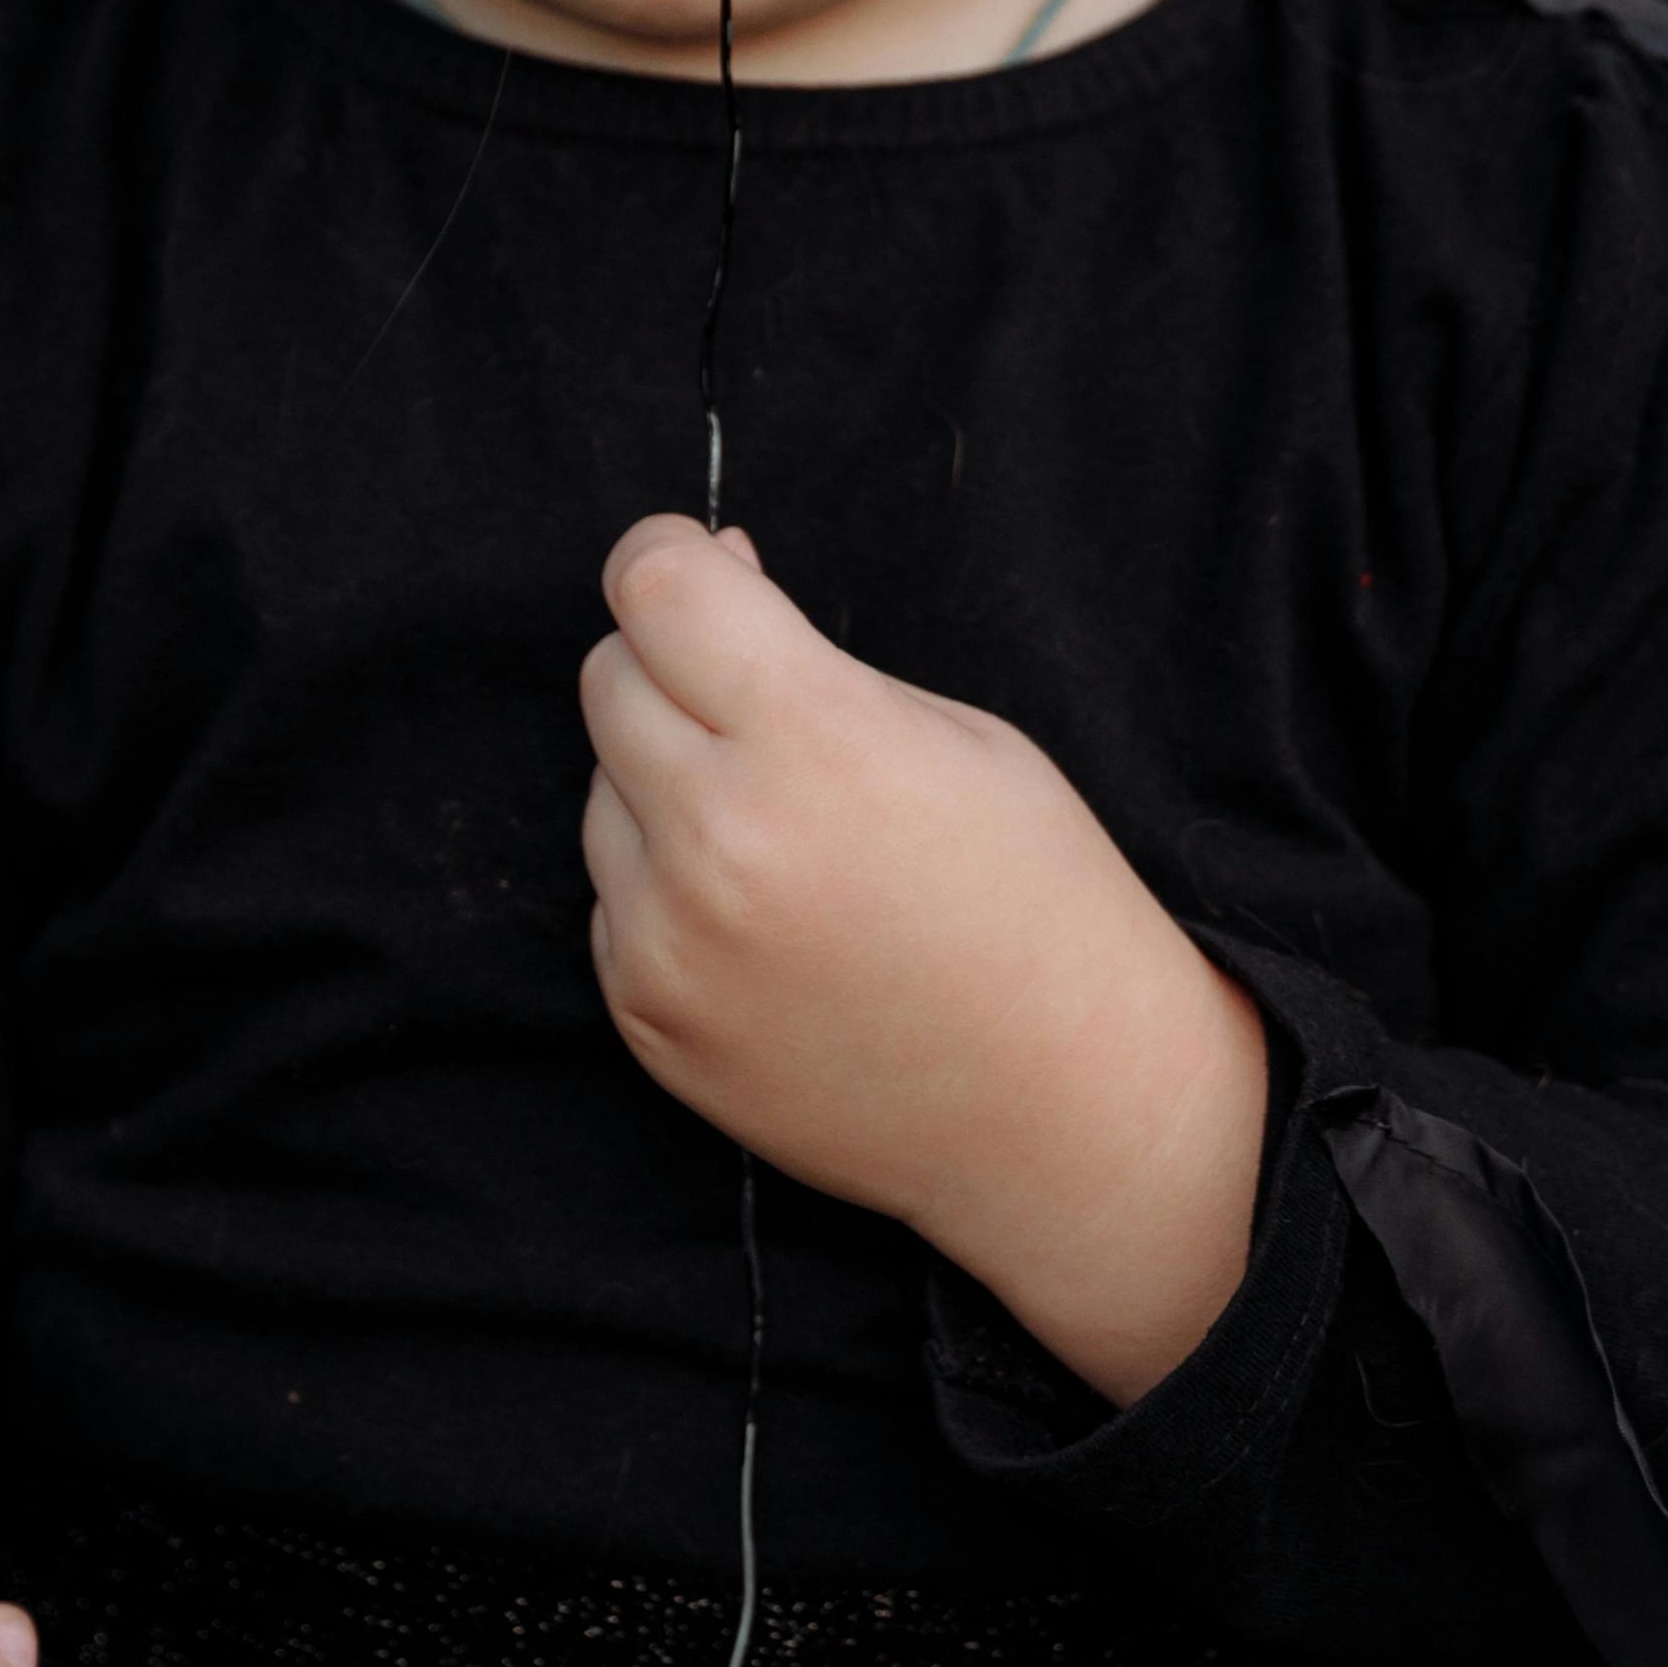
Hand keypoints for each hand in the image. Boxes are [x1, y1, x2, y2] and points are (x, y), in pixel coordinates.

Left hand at [578, 520, 1269, 1404]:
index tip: (701, 570)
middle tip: (760, 708)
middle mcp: (721, 839)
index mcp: (814, 740)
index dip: (670, 558)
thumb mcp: (957, 735)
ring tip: (790, 840)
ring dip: (665, 787)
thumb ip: (807, 656)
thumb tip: (703, 575)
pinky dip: (666, 889)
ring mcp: (673, 942)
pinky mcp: (649, 1020)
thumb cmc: (1039, 901)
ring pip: (601, 793)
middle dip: (673, 668)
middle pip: (609, 679)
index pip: (652, 588)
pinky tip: (771, 922)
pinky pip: (613, 901)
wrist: (1067, 1108)